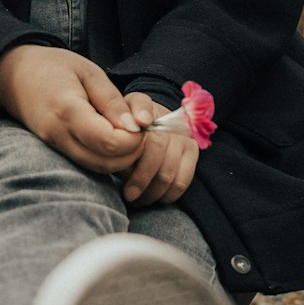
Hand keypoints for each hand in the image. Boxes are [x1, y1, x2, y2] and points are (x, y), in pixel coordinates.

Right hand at [0, 46, 145, 173]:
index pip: (108, 141)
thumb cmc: (53, 66)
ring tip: (126, 133)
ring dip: (120, 158)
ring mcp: (54, 145)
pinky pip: (87, 164)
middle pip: (105, 162)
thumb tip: (139, 126)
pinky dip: (106, 158)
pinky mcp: (55, 150)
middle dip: (132, 152)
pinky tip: (111, 139)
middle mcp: (58, 134)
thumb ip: (113, 101)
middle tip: (139, 130)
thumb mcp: (89, 72)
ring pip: (97, 168)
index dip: (133, 139)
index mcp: (68, 109)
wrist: (13, 74)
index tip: (141, 124)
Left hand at [117, 91, 199, 207]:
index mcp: (140, 105)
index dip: (139, 121)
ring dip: (153, 191)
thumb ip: (113, 139)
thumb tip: (117, 159)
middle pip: (156, 149)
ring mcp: (181, 134)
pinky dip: (168, 194)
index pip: (141, 112)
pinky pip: (182, 180)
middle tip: (129, 194)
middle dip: (141, 178)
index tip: (138, 135)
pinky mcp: (192, 150)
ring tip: (139, 199)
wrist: (148, 123)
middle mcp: (165, 117)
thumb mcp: (112, 127)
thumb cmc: (124, 132)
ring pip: (168, 171)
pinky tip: (155, 198)